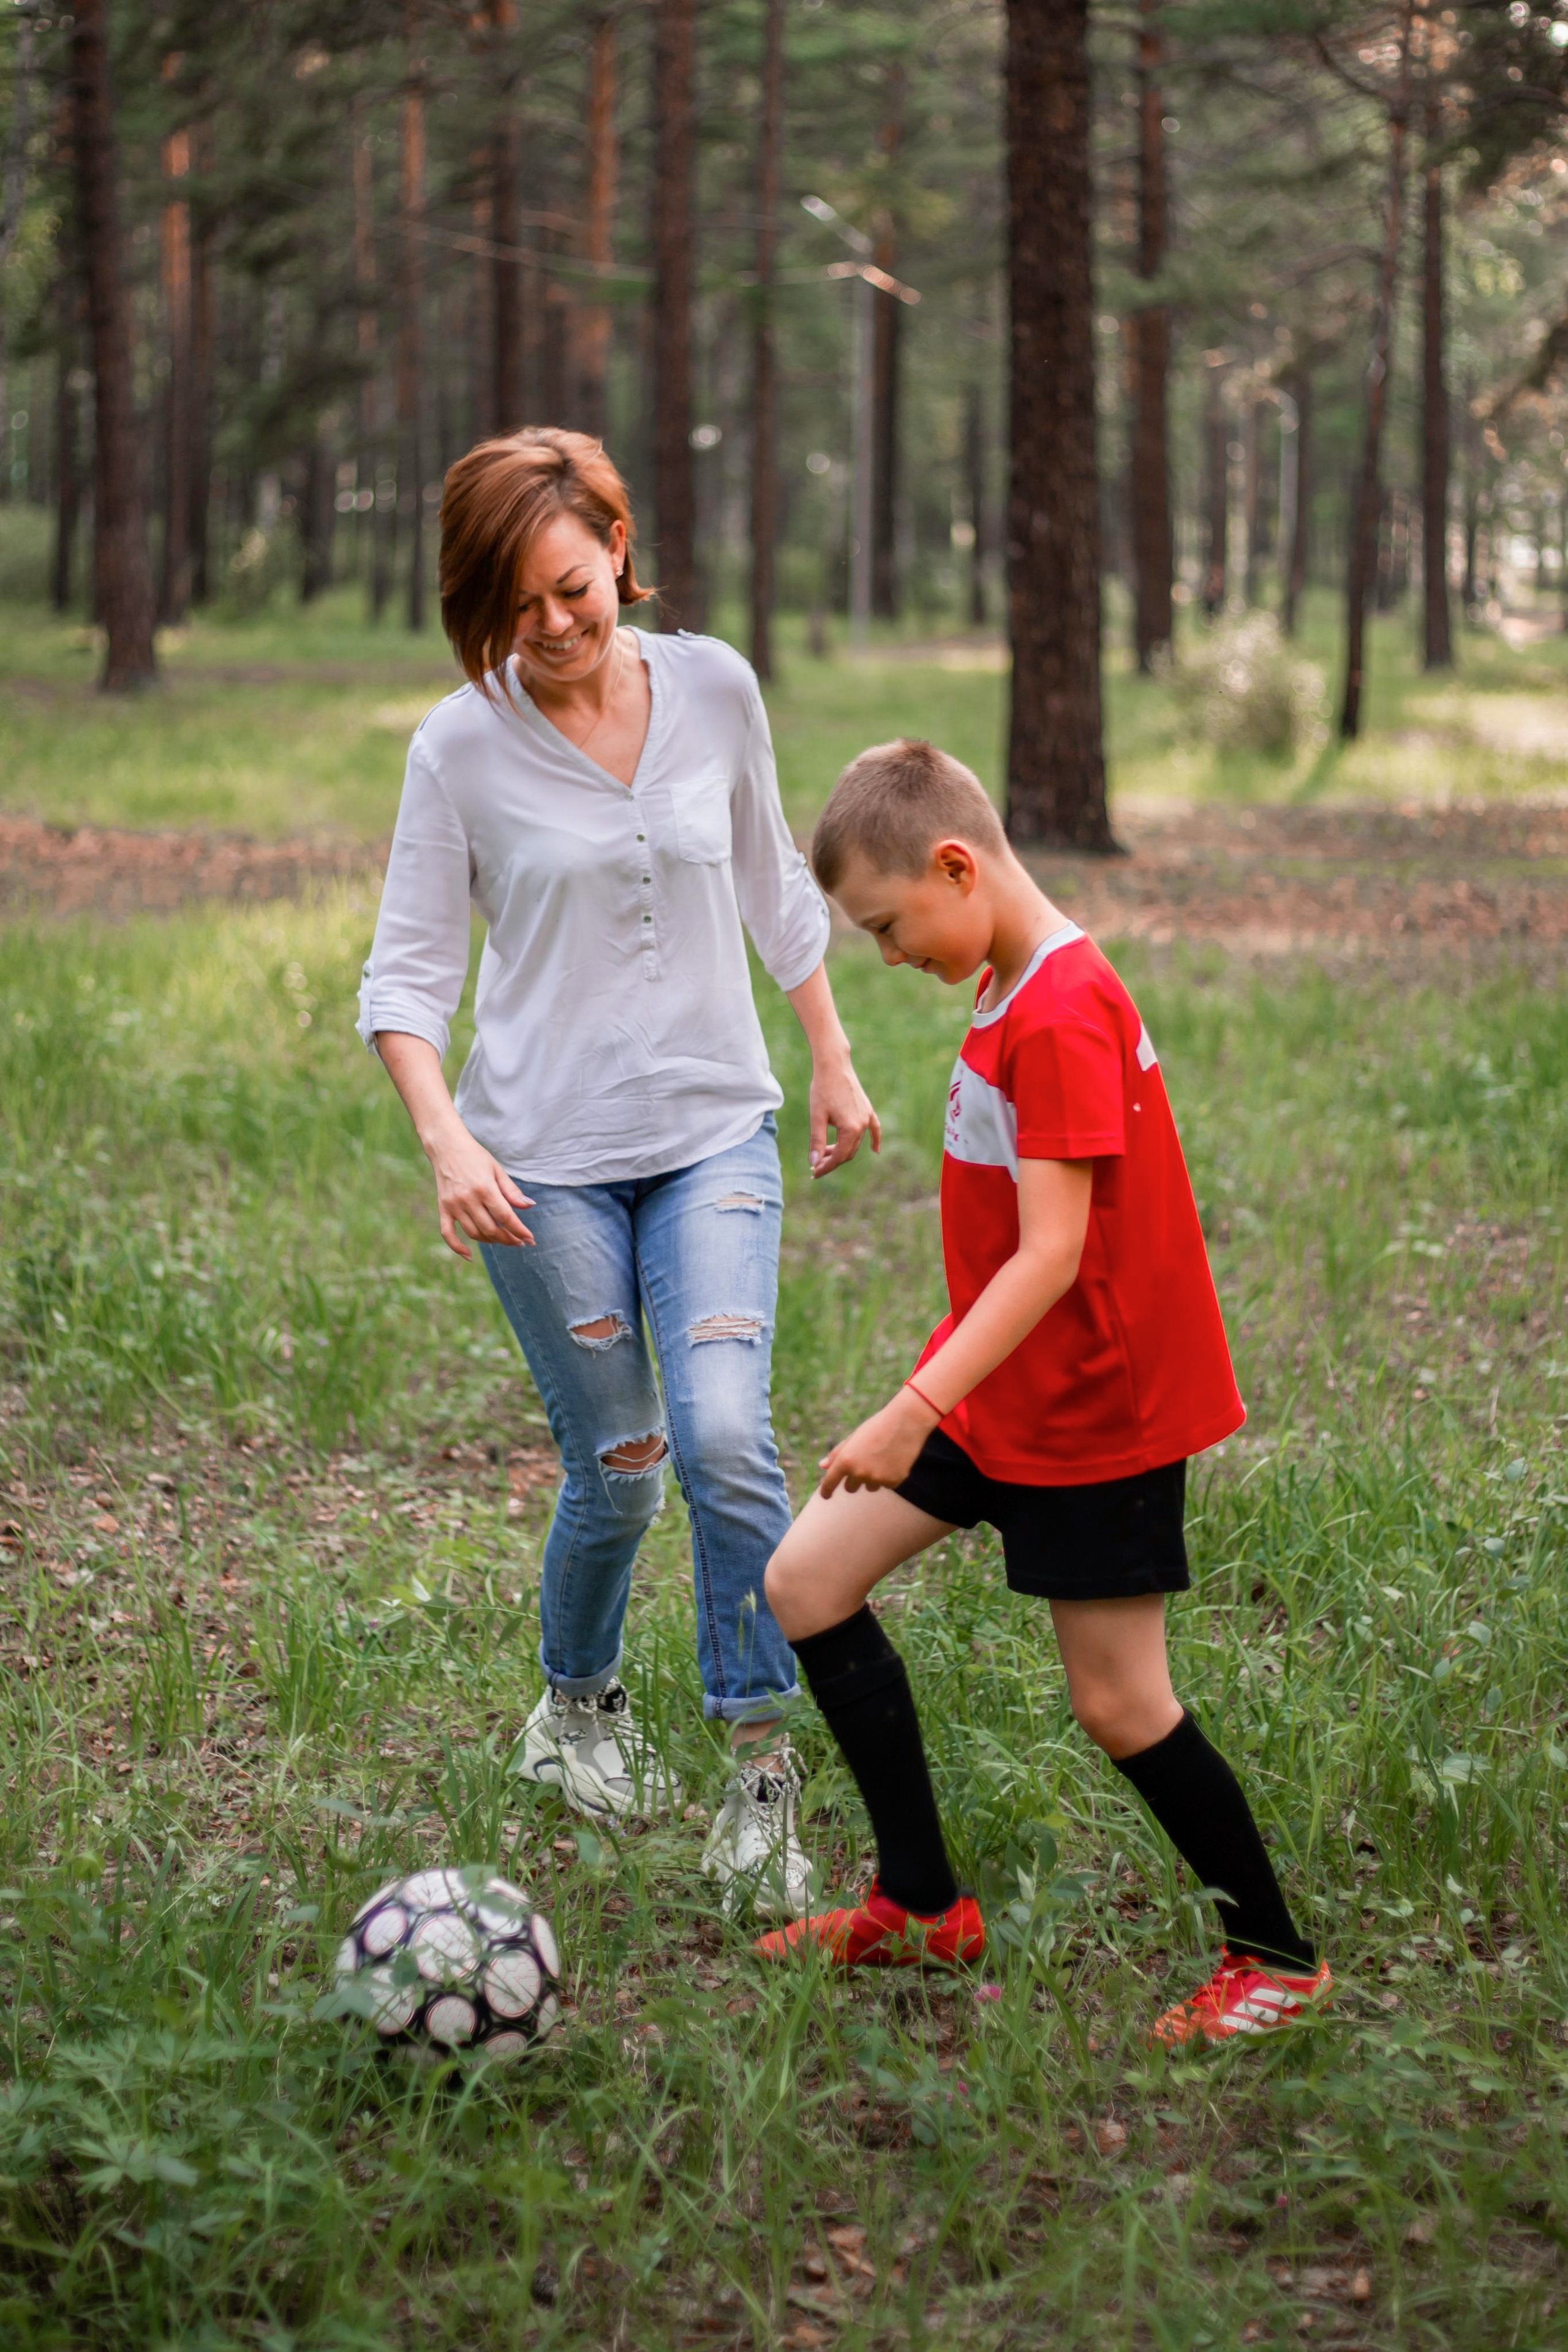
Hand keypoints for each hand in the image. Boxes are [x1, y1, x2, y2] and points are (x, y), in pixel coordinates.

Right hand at [426, 1120, 534, 1259]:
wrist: (446, 1147)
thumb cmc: (475, 1157)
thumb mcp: (497, 1169)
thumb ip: (512, 1190)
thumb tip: (530, 1206)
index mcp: (485, 1188)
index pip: (506, 1217)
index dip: (520, 1231)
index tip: (530, 1240)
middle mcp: (468, 1199)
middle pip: (491, 1229)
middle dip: (508, 1239)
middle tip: (519, 1241)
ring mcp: (454, 1205)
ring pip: (474, 1234)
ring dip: (491, 1241)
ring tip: (503, 1240)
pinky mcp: (443, 1208)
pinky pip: (447, 1234)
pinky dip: (457, 1248)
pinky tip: (470, 1256)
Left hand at [808, 1052, 881, 1178]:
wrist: (833, 1066)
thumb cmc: (822, 1090)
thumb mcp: (817, 1117)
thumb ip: (817, 1141)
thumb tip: (814, 1162)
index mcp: (850, 1129)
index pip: (839, 1156)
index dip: (826, 1167)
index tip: (814, 1173)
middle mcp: (862, 1125)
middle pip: (848, 1152)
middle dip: (832, 1161)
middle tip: (816, 1164)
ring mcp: (867, 1117)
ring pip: (856, 1142)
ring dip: (842, 1150)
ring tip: (825, 1153)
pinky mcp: (867, 1110)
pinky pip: (874, 1129)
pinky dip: (874, 1140)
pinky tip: (875, 1150)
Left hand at [818, 1385, 938, 1498]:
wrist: (906, 1422)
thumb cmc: (876, 1428)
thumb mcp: (854, 1438)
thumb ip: (837, 1454)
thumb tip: (822, 1466)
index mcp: (845, 1460)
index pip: (830, 1483)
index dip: (826, 1491)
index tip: (825, 1495)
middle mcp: (858, 1472)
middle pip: (850, 1488)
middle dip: (854, 1480)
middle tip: (865, 1462)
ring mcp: (876, 1479)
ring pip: (869, 1487)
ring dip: (872, 1478)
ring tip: (882, 1457)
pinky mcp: (892, 1482)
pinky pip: (885, 1485)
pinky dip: (888, 1476)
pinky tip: (894, 1459)